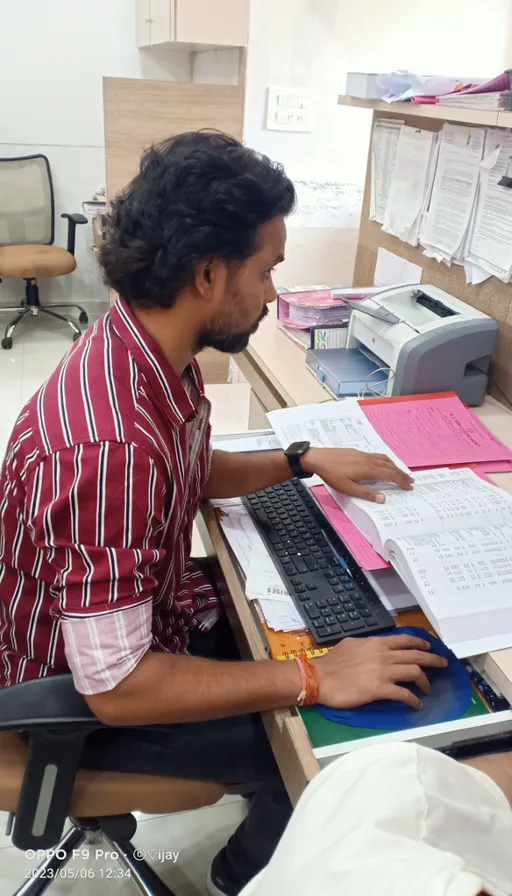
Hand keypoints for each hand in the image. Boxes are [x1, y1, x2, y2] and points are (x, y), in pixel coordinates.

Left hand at [303, 447, 413, 502]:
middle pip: (389, 466)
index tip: (409, 486)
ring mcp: (362, 454)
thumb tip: (383, 499)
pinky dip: (385, 461)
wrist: (318, 458)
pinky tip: (382, 463)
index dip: (400, 481)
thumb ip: (366, 493)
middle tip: (410, 480)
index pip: (389, 475)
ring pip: (383, 459)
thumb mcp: (348, 488)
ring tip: (400, 472)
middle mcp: (368, 460)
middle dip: (401, 474)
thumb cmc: (331, 474)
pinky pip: (376, 456)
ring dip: (394, 466)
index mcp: (368, 469)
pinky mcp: (356, 452)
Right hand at [313, 634, 447, 709]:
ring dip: (424, 681)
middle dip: (433, 659)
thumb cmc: (332, 661)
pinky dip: (413, 699)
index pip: (405, 640)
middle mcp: (384, 655)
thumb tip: (374, 646)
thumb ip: (367, 645)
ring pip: (414, 672)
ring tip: (428, 688)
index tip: (429, 646)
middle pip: (416, 655)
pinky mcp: (380, 690)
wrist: (320, 677)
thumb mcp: (351, 644)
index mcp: (377, 643)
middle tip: (443, 664)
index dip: (420, 643)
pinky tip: (416, 704)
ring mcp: (384, 672)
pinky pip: (404, 694)